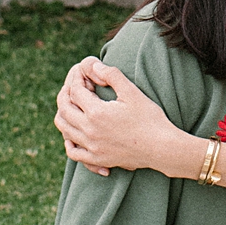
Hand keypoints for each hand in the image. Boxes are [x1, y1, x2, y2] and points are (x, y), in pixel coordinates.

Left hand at [55, 58, 195, 178]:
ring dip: (64, 115)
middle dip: (66, 93)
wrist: (161, 147)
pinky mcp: (97, 159)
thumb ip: (111, 75)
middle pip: (64, 109)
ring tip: (72, 106)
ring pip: (65, 130)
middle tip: (75, 86)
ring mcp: (92, 147)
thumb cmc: (149, 118)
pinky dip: (69, 142)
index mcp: (96, 112)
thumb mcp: (132, 92)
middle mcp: (89, 131)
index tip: (84, 74)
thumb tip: (94, 65)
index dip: (77, 79)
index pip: (75, 91)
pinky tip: (74, 136)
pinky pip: (73, 153)